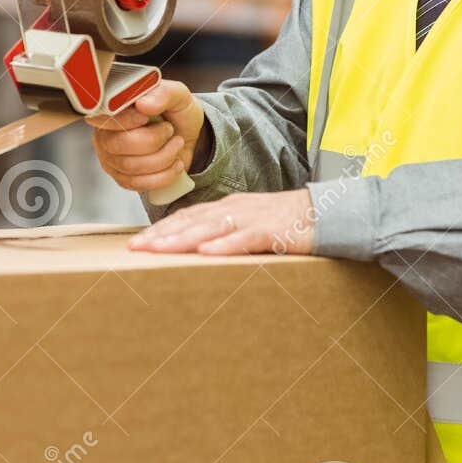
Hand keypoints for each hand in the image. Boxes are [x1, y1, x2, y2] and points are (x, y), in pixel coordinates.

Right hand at [85, 79, 205, 196]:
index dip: (124, 120)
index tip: (145, 117)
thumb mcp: (177, 95)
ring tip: (176, 144)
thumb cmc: (176, 112)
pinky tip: (175, 164)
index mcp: (111, 109)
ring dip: (163, 157)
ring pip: (130, 167)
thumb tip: (143, 104)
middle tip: (169, 130)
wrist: (187, 135)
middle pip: (117, 145)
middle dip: (153, 140)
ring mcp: (110, 158)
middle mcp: (105, 133)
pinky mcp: (122, 178)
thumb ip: (163, 94)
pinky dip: (163, 176)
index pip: (103, 117)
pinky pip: (137, 184)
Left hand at [127, 189, 315, 255]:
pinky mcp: (273, 230)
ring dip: (183, 239)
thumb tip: (196, 254)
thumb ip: (224, 235)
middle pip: (191, 220)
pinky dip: (225, 245)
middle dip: (161, 234)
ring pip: (212, 227)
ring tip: (159, 249)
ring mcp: (253, 218)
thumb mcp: (248, 227)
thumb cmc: (285, 225)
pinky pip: (246, 238)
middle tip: (135, 248)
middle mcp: (234, 209)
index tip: (136, 244)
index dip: (160, 229)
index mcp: (226, 208)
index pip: (186, 217)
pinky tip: (206, 252)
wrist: (326, 214)